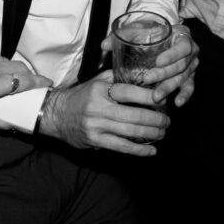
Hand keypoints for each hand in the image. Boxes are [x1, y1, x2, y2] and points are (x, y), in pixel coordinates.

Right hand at [38, 75, 169, 155]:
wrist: (56, 115)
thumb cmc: (81, 97)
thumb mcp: (96, 81)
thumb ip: (117, 77)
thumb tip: (141, 73)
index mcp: (100, 90)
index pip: (129, 92)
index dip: (149, 96)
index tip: (163, 99)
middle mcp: (99, 108)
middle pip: (134, 115)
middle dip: (155, 119)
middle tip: (167, 120)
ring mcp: (97, 126)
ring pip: (130, 132)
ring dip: (151, 134)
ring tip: (162, 133)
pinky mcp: (95, 141)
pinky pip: (121, 147)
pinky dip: (138, 150)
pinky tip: (151, 151)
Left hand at [102, 23, 197, 107]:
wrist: (156, 37)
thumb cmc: (148, 33)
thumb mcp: (136, 30)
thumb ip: (120, 34)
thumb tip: (104, 45)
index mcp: (181, 35)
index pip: (183, 46)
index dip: (173, 55)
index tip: (158, 61)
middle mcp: (190, 50)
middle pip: (182, 64)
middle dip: (164, 74)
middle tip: (148, 79)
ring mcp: (190, 65)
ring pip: (183, 78)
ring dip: (169, 87)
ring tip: (156, 97)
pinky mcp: (188, 77)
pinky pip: (189, 87)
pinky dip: (185, 95)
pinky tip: (176, 103)